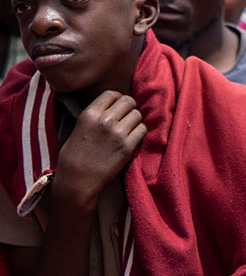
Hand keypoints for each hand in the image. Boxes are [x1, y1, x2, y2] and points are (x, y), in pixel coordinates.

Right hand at [53, 91, 145, 208]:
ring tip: (127, 130)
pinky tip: (131, 139)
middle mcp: (105, 120)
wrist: (76, 181)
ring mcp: (118, 133)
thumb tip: (112, 105)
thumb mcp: (78, 127)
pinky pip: (142, 130)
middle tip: (125, 118)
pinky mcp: (127, 147)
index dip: (117, 99)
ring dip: (135, 121)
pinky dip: (139, 133)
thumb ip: (95, 115)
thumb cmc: (74, 156)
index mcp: (90, 114)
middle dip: (129, 108)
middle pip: (128, 101)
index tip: (117, 107)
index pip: (112, 94)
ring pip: (138, 114)